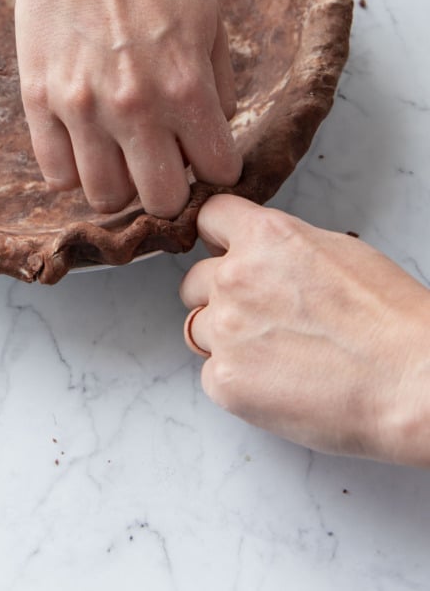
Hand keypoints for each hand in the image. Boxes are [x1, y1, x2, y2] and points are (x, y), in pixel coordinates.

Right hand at [15, 0, 241, 217]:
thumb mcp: (211, 23)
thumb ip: (219, 88)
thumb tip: (212, 138)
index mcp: (187, 88)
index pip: (218, 172)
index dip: (215, 165)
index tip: (202, 152)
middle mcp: (136, 108)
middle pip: (162, 201)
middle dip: (170, 188)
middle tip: (162, 163)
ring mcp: (82, 108)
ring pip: (106, 198)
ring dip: (121, 185)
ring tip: (121, 157)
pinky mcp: (39, 100)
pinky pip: (57, 174)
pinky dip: (75, 171)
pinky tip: (85, 145)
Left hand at [179, 195, 429, 464]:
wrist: (410, 380)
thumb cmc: (389, 318)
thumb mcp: (336, 251)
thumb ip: (281, 249)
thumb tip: (262, 258)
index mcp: (264, 237)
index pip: (208, 218)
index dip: (218, 238)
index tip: (224, 252)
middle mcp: (234, 278)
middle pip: (194, 280)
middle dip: (220, 295)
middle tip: (262, 317)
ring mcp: (225, 331)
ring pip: (199, 328)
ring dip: (226, 339)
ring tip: (277, 355)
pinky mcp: (225, 380)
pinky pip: (212, 374)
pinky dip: (237, 380)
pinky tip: (278, 384)